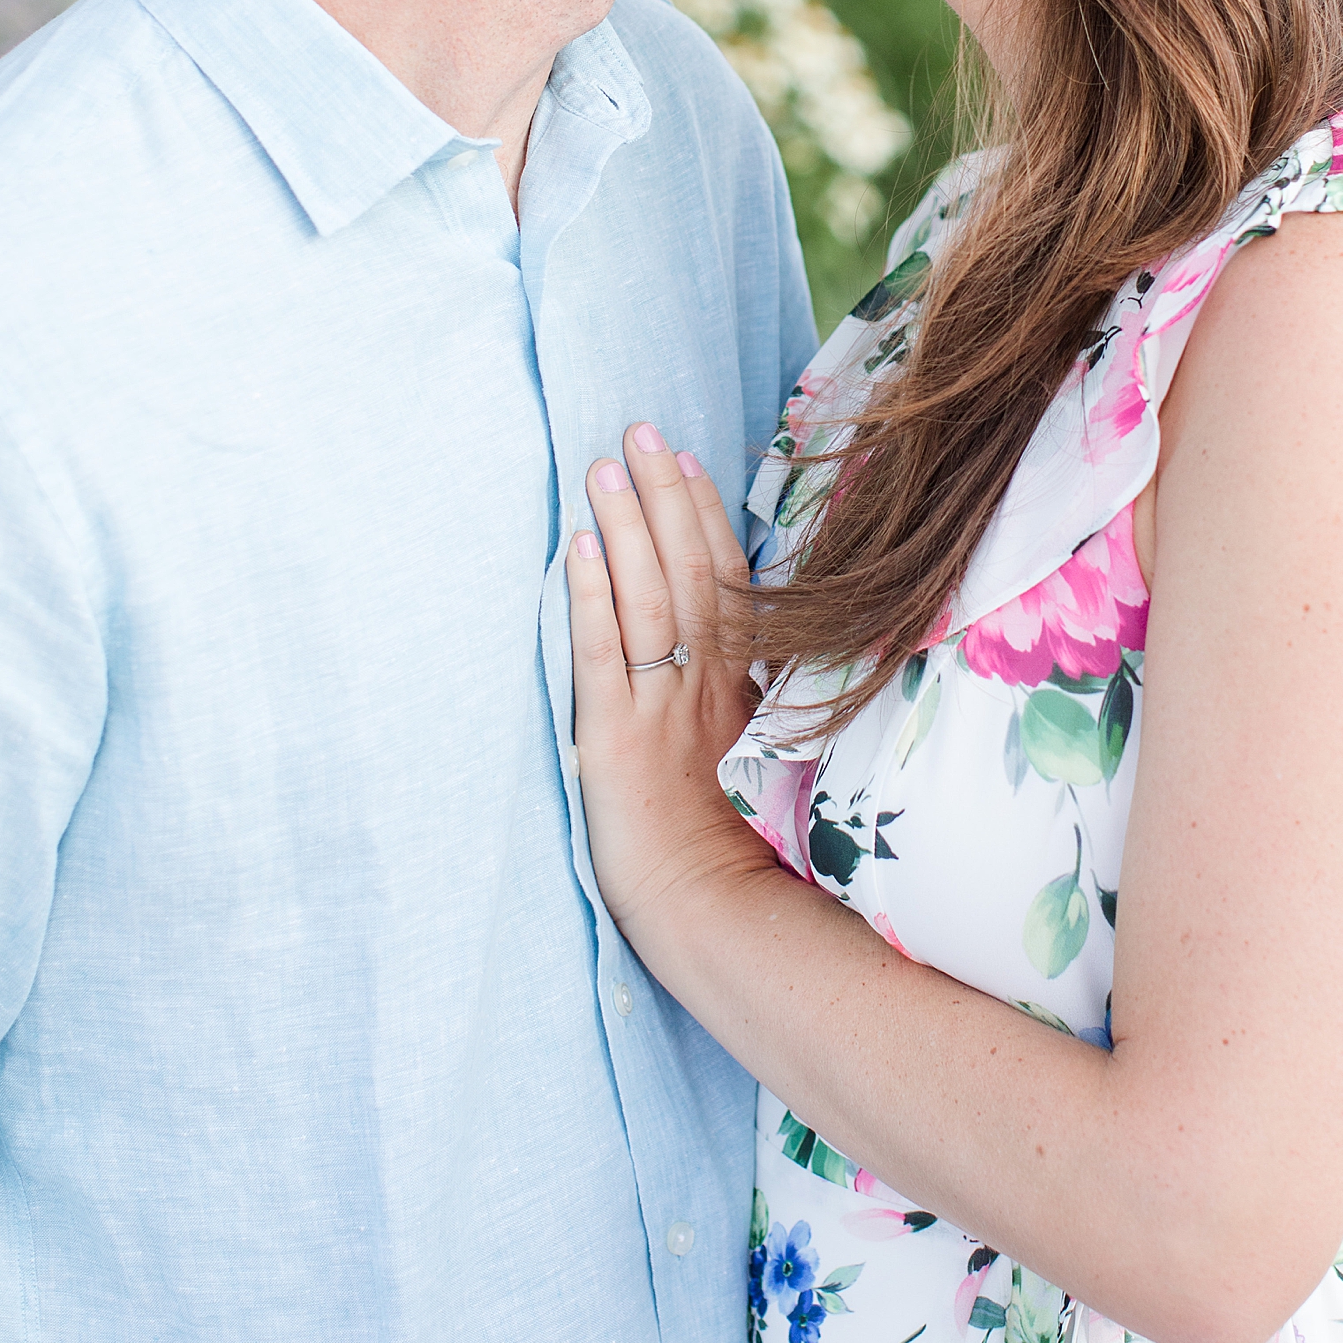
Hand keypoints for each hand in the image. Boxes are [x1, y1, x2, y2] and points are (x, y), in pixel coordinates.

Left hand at [567, 424, 777, 946]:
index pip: (726, 578)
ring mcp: (659, 706)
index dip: (704, 515)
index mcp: (742, 684)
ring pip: (647, 596)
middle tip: (641, 429)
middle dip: (662, 494)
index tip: (689, 459)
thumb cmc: (737, 848)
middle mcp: (704, 682)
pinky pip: (602, 653)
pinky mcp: (612, 737)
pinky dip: (591, 596)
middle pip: (687, 568)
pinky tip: (581, 548)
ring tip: (606, 465)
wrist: (711, 913)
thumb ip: (754, 698)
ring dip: (627, 524)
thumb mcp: (760, 757)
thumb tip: (744, 650)